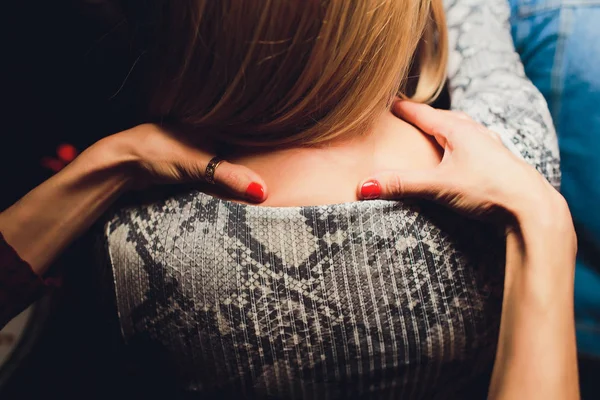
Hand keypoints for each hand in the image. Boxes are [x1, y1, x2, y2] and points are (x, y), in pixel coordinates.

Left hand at [98, 123, 266, 201]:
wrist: (120, 163)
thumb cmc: (156, 152)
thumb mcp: (199, 165)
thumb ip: (230, 177)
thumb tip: (262, 191)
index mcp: (212, 122)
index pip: (246, 130)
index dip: (266, 142)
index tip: (286, 154)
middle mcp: (205, 132)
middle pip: (237, 146)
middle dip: (253, 159)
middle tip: (276, 174)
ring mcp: (195, 147)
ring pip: (225, 158)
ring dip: (237, 170)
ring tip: (258, 183)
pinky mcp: (185, 163)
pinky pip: (212, 170)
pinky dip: (222, 177)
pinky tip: (230, 186)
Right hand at [357, 101, 562, 220]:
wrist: (532, 207)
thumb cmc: (489, 189)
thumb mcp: (439, 186)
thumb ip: (401, 184)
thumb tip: (363, 185)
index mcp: (458, 130)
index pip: (423, 113)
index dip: (403, 108)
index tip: (387, 101)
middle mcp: (475, 132)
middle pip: (443, 118)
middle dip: (423, 116)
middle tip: (406, 114)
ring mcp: (490, 146)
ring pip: (462, 130)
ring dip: (445, 128)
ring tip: (433, 131)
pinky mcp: (499, 162)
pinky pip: (475, 144)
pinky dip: (462, 144)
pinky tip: (464, 153)